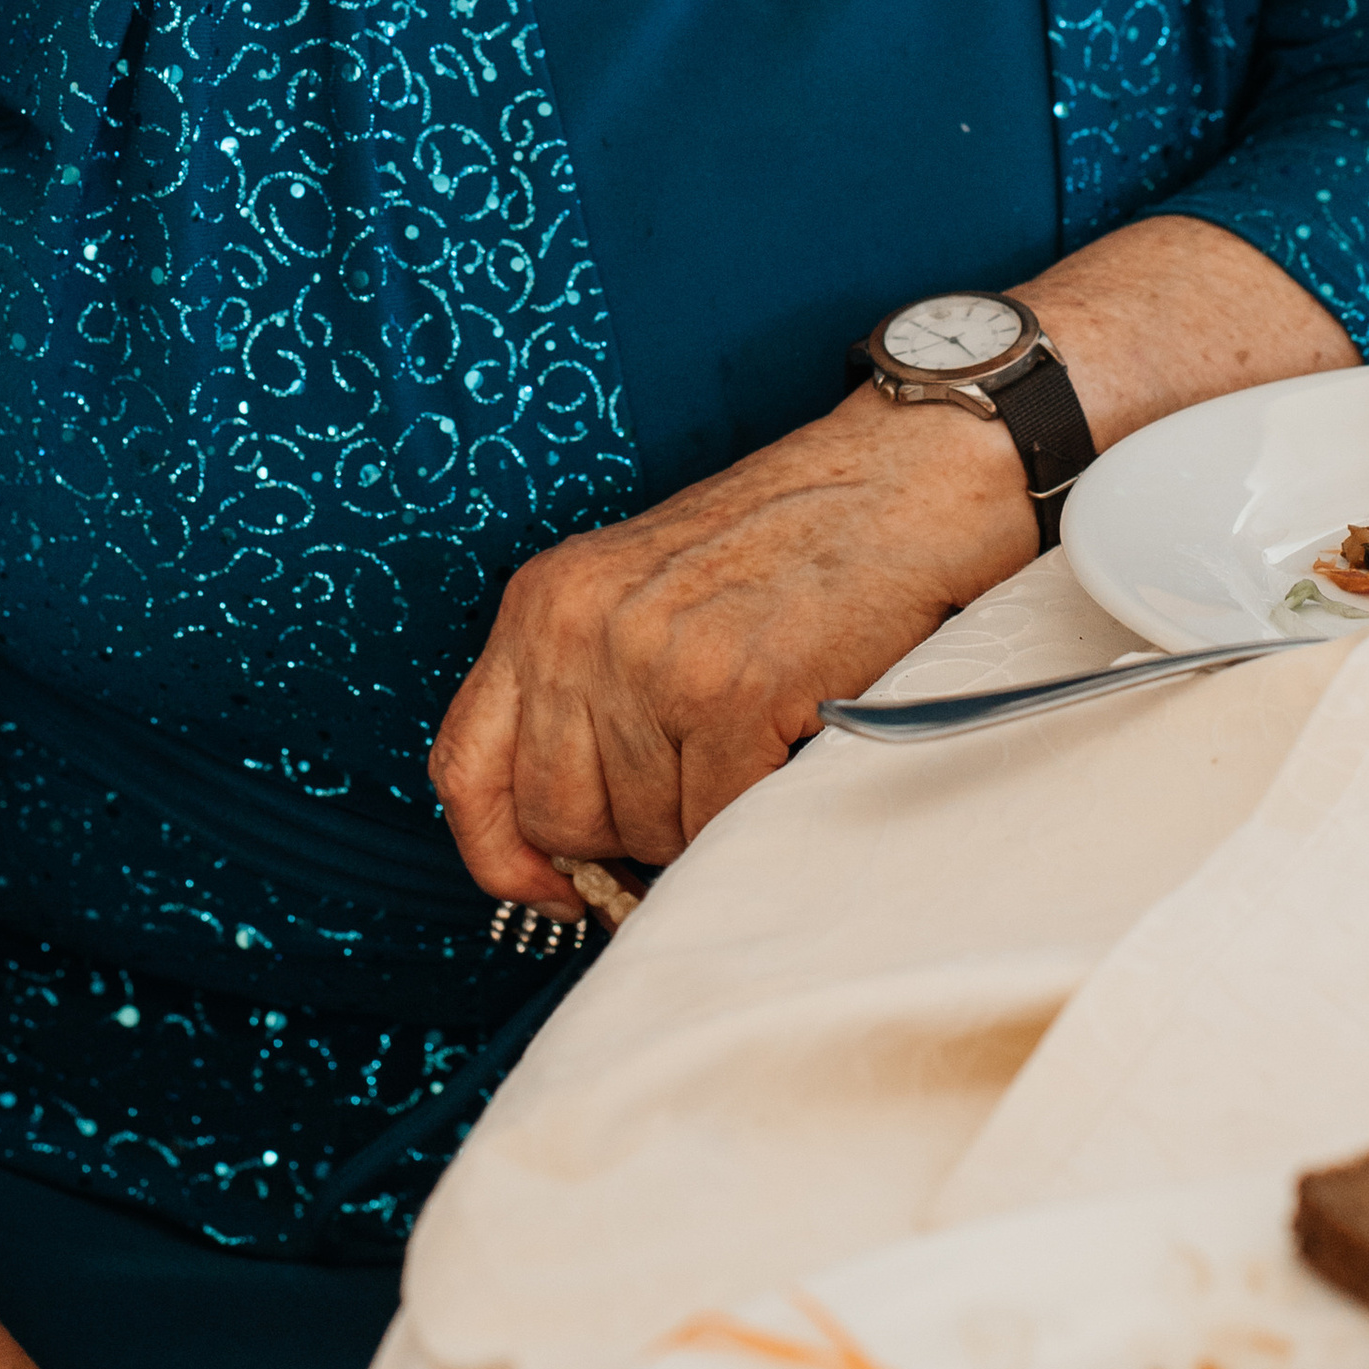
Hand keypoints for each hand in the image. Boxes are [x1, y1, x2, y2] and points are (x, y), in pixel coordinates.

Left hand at [429, 381, 1033, 905]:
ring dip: (703, 819)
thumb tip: (564, 857)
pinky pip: (718, 822)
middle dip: (626, 837)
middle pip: (555, 817)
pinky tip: (788, 738)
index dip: (500, 854)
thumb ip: (584, 699)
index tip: (551, 890)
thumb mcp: (642, 596)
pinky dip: (757, 810)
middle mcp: (579, 625)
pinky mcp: (735, 689)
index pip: (463, 768)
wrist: (906, 478)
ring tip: (755, 735)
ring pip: (644, 832)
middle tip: (696, 791)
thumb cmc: (790, 543)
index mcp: (544, 600)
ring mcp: (653, 657)